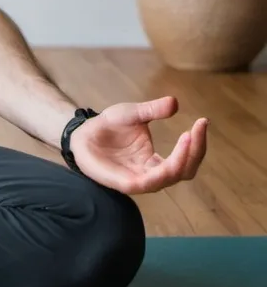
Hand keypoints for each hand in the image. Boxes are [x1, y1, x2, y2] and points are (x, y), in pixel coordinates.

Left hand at [69, 96, 207, 193]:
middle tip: (198, 128)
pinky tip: (168, 155)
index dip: (198, 142)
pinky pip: (151, 182)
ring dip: (184, 158)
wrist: (82, 133)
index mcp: (156, 162)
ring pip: (172, 177)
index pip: (187, 159)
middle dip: (196, 150)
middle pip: (186, 170)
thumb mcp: (132, 114)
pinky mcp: (126, 184)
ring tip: (188, 136)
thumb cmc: (108, 126)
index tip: (203, 121)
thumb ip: (152, 110)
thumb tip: (175, 102)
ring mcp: (140, 181)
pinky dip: (164, 170)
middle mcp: (152, 175)